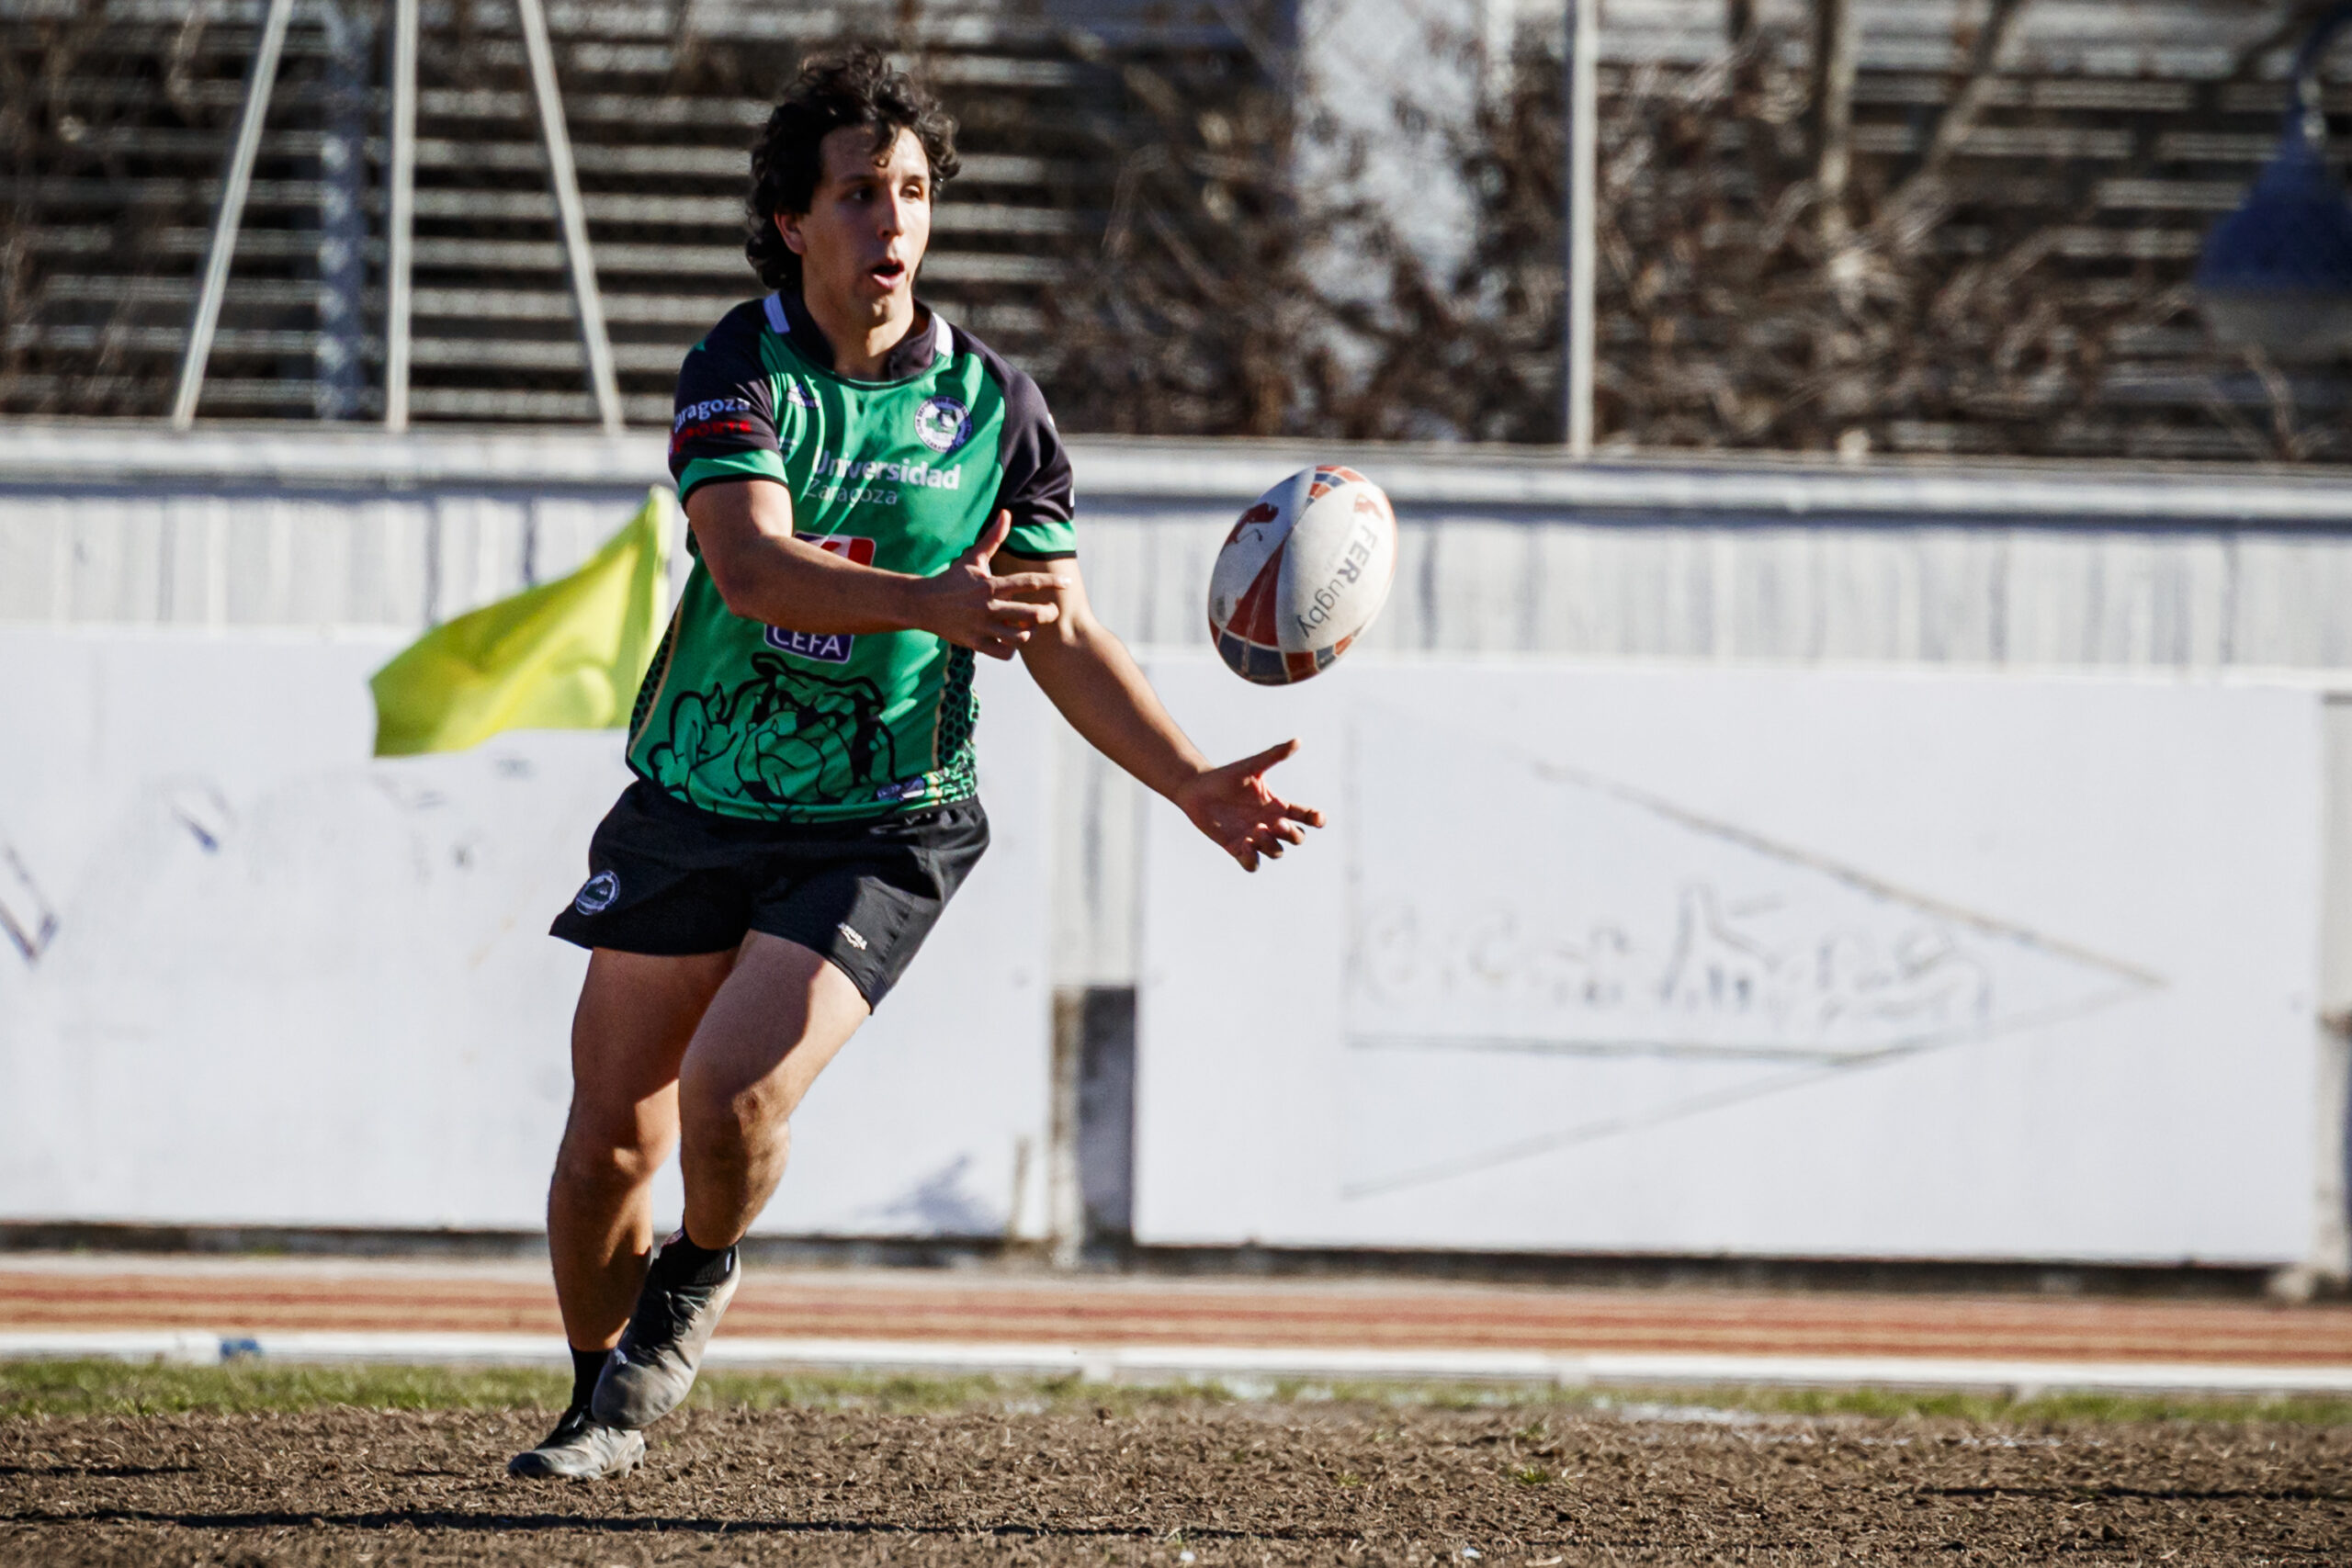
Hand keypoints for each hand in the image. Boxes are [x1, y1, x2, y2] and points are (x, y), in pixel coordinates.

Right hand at [911, 510, 1059, 658]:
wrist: (922, 604)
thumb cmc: (952, 579)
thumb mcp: (972, 557)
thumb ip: (993, 537)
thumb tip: (1006, 513)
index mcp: (991, 585)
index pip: (1028, 582)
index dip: (1050, 582)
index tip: (1067, 583)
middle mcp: (988, 607)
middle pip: (1031, 614)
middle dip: (1047, 613)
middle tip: (1050, 611)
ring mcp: (982, 627)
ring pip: (1019, 636)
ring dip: (1028, 632)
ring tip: (1027, 626)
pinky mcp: (976, 644)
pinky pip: (1004, 653)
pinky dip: (1011, 649)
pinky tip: (1010, 640)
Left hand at [1173, 739, 1324, 871]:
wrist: (1196, 789)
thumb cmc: (1226, 776)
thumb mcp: (1252, 766)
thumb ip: (1275, 755)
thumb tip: (1298, 740)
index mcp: (1278, 806)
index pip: (1305, 816)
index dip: (1316, 819)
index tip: (1317, 819)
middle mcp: (1270, 824)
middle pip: (1296, 838)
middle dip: (1292, 834)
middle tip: (1277, 823)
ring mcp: (1255, 838)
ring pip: (1276, 852)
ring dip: (1270, 844)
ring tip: (1255, 830)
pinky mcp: (1237, 848)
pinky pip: (1252, 864)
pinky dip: (1253, 860)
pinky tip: (1245, 846)